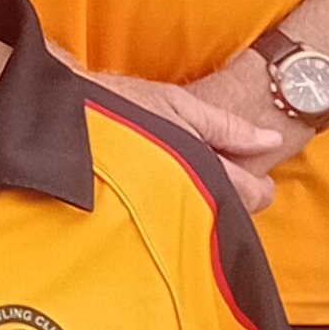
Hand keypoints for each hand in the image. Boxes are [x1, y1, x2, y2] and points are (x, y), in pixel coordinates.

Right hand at [90, 64, 304, 211]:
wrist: (57, 120)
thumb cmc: (119, 106)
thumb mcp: (175, 103)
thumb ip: (226, 126)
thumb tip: (270, 141)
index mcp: (199, 164)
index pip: (249, 194)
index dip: (259, 190)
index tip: (258, 183)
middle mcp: (184, 193)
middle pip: (229, 214)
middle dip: (234, 201)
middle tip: (224, 182)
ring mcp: (161, 210)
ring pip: (202, 222)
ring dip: (207, 207)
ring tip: (192, 186)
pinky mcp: (135, 221)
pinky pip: (172, 226)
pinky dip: (179, 215)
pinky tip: (168, 199)